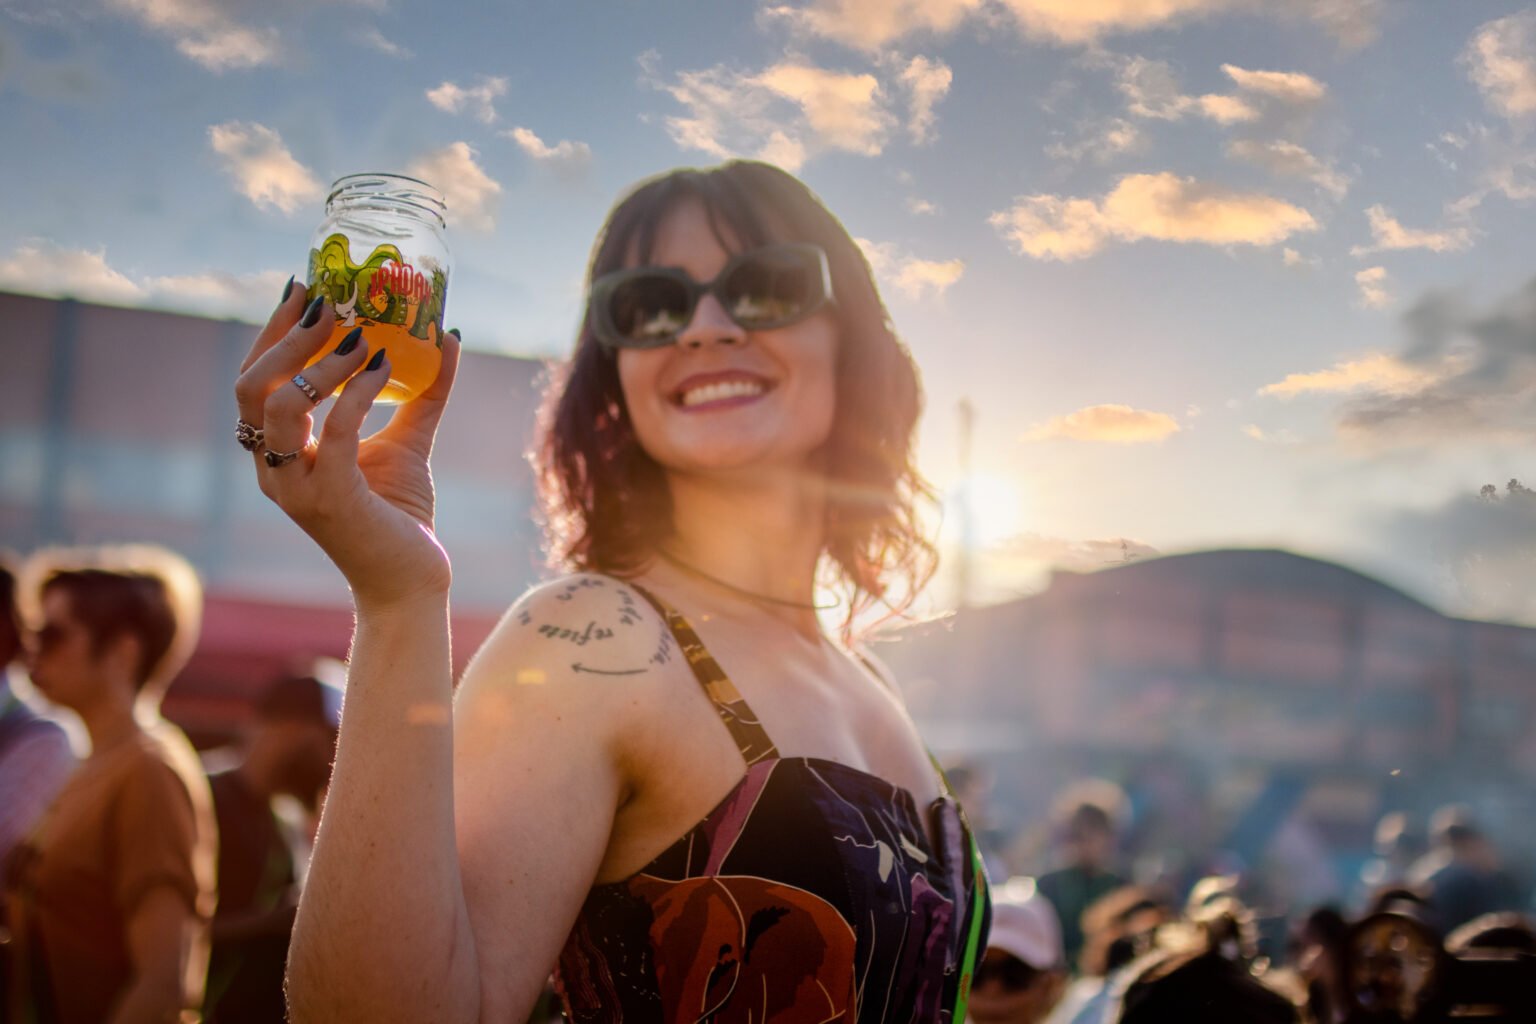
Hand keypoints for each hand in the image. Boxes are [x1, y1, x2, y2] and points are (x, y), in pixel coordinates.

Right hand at [234, 283, 461, 606]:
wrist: (410, 582)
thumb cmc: (399, 514)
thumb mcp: (408, 440)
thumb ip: (422, 391)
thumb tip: (447, 334)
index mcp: (278, 452)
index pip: (254, 379)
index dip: (273, 331)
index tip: (305, 286)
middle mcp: (273, 469)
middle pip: (252, 385)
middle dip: (287, 335)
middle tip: (329, 301)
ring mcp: (296, 487)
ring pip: (282, 404)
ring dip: (322, 362)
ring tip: (363, 336)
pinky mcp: (331, 500)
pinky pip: (336, 431)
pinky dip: (358, 393)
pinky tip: (383, 369)